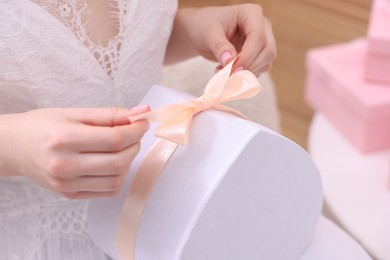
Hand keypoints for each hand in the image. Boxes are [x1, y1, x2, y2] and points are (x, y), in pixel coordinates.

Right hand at [0, 106, 149, 198]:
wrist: (14, 147)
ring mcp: (67, 184)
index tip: (143, 123)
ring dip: (128, 162)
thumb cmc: (42, 126)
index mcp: (64, 139)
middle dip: (134, 145)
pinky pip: (107, 191)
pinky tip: (112, 163)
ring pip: (117, 179)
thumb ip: (109, 115)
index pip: (114, 139)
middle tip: (133, 134)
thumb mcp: (74, 113)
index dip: (136, 131)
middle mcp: (64, 165)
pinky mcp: (70, 194)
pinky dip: (118, 177)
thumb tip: (141, 113)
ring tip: (121, 148)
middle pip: (119, 161)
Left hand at [169, 4, 275, 75]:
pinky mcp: (259, 54)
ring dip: (247, 73)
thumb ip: (220, 46)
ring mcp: (263, 40)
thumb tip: (230, 62)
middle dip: (249, 66)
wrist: (202, 31)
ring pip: (267, 62)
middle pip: (267, 51)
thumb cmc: (205, 26)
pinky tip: (229, 73)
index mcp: (252, 13)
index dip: (247, 56)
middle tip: (228, 75)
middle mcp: (263, 26)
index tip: (232, 69)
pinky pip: (260, 68)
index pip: (258, 37)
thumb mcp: (209, 33)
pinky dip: (246, 75)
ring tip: (224, 73)